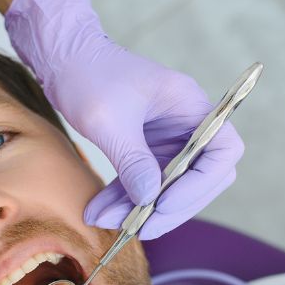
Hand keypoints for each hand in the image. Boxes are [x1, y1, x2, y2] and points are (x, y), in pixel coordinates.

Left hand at [5, 0, 243, 239]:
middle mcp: (186, 122)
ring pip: (168, 185)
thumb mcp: (108, 120)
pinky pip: (143, 180)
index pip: (222, 151)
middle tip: (139, 229)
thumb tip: (150, 199)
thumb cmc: (87, 73)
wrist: (62, 55)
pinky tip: (98, 211)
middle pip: (200, 177)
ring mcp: (167, 136)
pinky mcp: (145, 146)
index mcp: (190, 105)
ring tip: (103, 221)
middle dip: (169, 207)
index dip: (201, 184)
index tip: (164, 203)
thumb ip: (132, 160)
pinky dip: (123, 197)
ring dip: (139, 208)